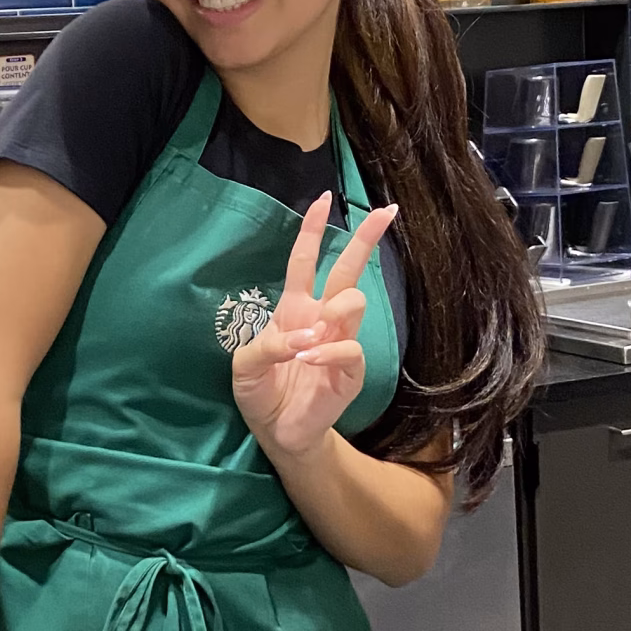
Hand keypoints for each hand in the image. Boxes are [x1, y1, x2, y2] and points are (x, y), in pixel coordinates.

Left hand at [232, 191, 396, 462]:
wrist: (277, 431)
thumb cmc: (261, 392)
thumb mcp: (245, 365)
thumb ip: (267, 344)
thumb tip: (305, 336)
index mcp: (295, 308)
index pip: (307, 260)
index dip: (313, 229)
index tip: (324, 198)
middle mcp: (322, 318)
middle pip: (348, 269)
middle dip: (365, 239)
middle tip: (385, 211)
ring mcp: (339, 342)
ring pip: (354, 302)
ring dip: (332, 312)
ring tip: (307, 342)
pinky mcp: (350, 371)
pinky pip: (350, 347)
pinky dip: (327, 350)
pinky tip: (308, 361)